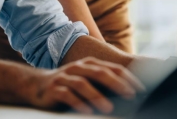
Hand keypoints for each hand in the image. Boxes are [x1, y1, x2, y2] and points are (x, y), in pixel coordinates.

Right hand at [30, 57, 144, 114]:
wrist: (36, 84)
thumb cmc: (68, 84)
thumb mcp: (86, 81)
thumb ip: (102, 84)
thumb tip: (127, 94)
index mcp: (88, 64)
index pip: (111, 68)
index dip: (126, 77)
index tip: (140, 88)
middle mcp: (77, 68)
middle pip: (98, 72)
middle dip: (116, 83)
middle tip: (129, 94)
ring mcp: (65, 77)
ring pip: (82, 83)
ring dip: (97, 96)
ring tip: (109, 107)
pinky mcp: (54, 88)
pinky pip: (66, 95)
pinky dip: (77, 103)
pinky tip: (86, 111)